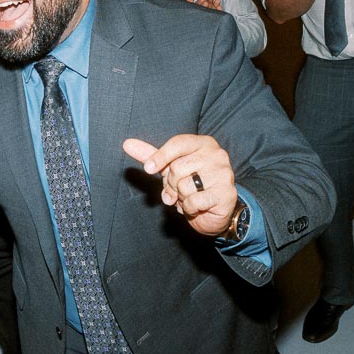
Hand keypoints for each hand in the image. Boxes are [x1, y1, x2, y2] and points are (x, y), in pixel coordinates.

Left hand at [122, 135, 237, 237]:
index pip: (177, 144)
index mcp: (203, 143)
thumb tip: (127, 143)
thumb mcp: (170, 168)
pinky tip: (197, 206)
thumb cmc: (191, 183)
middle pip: (177, 168)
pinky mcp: (226, 193)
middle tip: (178, 190)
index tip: (148, 169)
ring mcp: (224, 173)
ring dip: (181, 197)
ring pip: (184, 186)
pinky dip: (189, 208)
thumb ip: (151, 156)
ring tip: (189, 197)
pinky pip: (194, 201)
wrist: (215, 209)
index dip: (159, 157)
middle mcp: (217, 154)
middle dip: (171, 184)